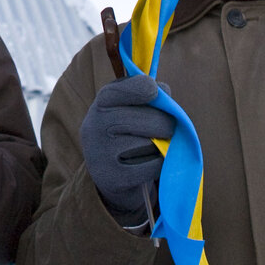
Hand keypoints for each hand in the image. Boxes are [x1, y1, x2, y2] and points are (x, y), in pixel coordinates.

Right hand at [77, 73, 175, 230]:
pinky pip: (151, 167)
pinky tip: (150, 163)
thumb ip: (150, 95)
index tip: (156, 94)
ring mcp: (101, 152)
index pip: (134, 88)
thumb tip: (165, 95)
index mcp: (103, 101)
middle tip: (169, 128)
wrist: (109, 173)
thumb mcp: (130, 106)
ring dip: (161, 146)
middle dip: (166, 124)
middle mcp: (96, 124)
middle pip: (150, 119)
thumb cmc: (126, 131)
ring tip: (153, 147)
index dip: (150, 89)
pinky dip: (158, 165)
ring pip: (150, 144)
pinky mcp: (112, 177)